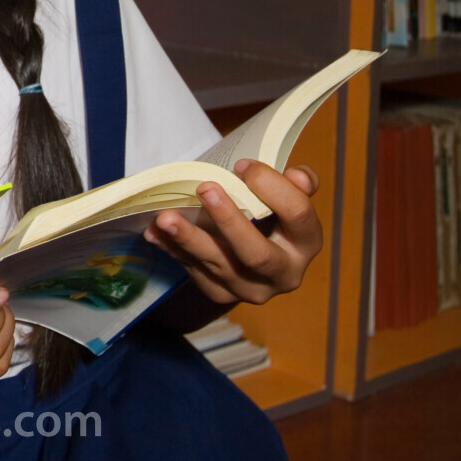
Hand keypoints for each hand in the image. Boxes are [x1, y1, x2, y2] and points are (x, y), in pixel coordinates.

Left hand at [143, 159, 323, 305]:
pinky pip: (194, 271)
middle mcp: (283, 274)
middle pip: (256, 253)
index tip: (241, 166)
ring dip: (189, 239)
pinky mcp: (221, 294)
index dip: (272, 188)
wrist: (254, 251)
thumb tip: (297, 177)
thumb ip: (295, 185)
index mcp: (306, 244)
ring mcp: (250, 289)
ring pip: (218, 265)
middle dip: (228, 220)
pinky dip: (172, 250)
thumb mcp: (288, 197)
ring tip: (164, 217)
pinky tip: (154, 233)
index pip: (297, 215)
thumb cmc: (271, 213)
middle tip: (204, 188)